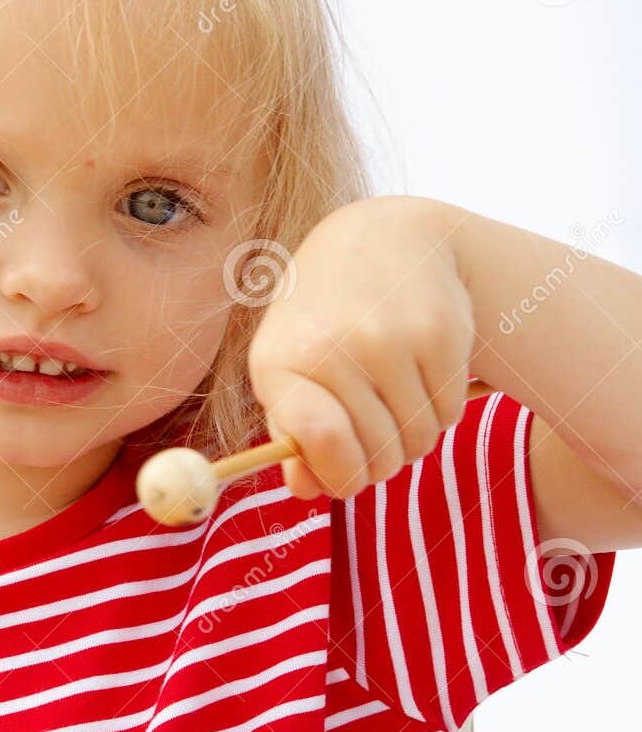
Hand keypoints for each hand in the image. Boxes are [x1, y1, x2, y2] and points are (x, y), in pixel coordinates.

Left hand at [246, 196, 475, 500]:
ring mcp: (390, 336)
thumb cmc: (323, 321)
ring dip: (413, 437)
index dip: (340, 475)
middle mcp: (334, 346)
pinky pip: (450, 415)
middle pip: (377, 455)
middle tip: (377, 434)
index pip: (318, 442)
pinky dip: (441, 411)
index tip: (347, 476)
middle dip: (381, 460)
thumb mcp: (288, 369)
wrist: (381, 241)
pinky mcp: (440, 331)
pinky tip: (422, 375)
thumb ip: (293, 436)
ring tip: (396, 399)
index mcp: (281, 362)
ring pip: (419, 440)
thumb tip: (307, 489)